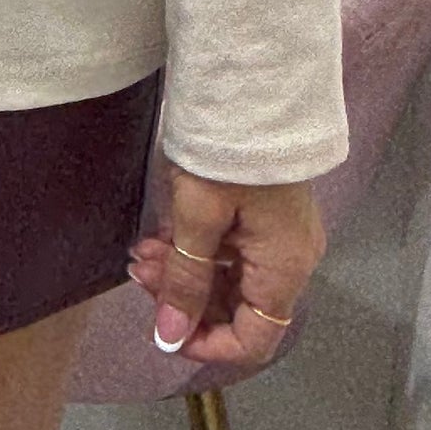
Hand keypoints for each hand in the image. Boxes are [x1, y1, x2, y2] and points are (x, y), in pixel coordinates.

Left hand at [127, 165, 324, 369]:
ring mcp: (278, 236)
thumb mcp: (197, 215)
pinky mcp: (263, 214)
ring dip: (183, 273)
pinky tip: (160, 235)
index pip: (254, 339)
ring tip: (143, 250)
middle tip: (140, 271)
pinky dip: (194, 250)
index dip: (207, 344)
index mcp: (285, 268)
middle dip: (184, 299)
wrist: (249, 86)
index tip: (163, 328)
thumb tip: (170, 337)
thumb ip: (185, 280)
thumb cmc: (226, 150)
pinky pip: (229, 251)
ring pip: (227, 278)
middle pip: (237, 308)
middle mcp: (290, 259)